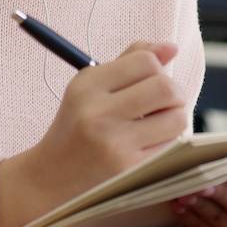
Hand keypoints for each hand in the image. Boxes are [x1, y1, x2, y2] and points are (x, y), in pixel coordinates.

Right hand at [0, 41, 185, 226]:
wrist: (50, 179)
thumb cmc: (77, 128)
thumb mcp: (91, 88)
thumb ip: (130, 61)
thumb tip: (171, 47)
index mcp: (87, 85)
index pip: (146, 61)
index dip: (156, 68)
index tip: (148, 81)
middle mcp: (98, 112)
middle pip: (166, 88)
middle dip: (174, 93)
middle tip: (163, 104)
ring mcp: (114, 143)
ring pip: (177, 118)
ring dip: (174, 119)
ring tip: (157, 125)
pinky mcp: (128, 170)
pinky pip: (171, 146)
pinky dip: (168, 143)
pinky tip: (149, 146)